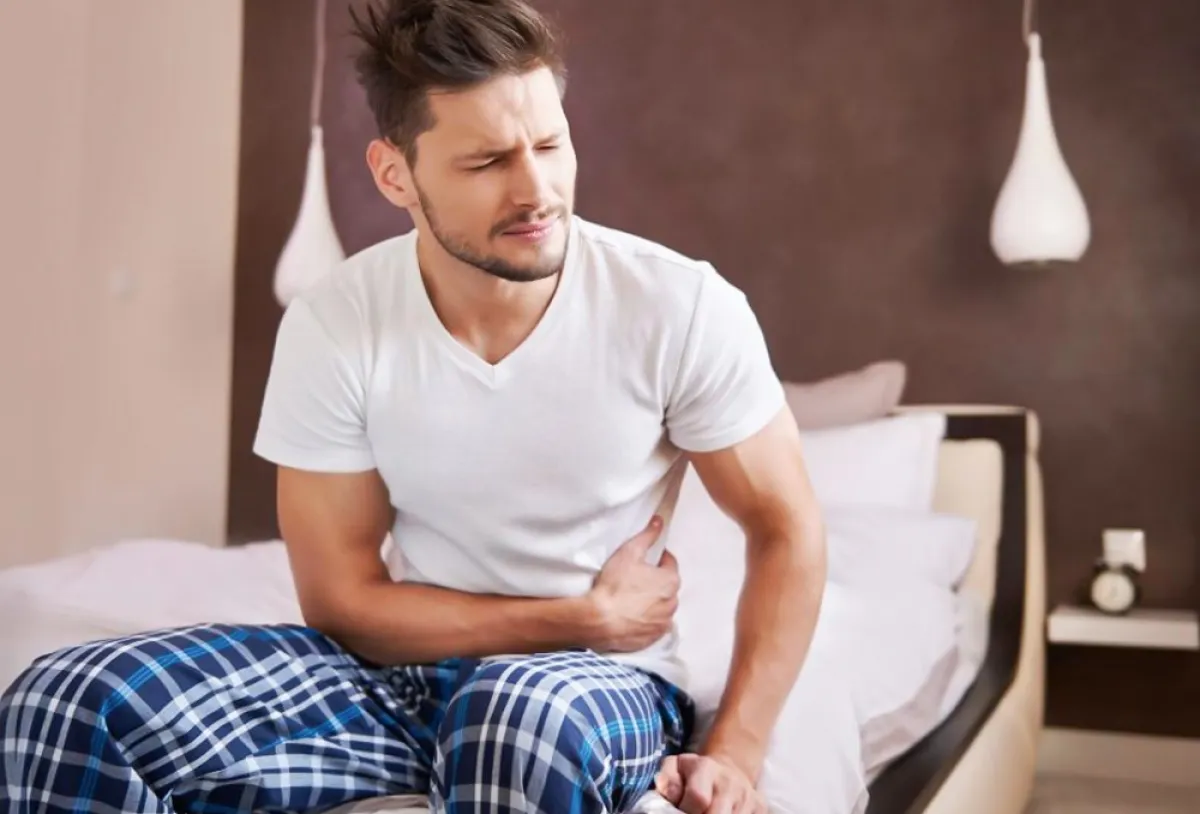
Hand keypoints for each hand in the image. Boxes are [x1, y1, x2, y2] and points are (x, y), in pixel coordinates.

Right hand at [585, 516, 679, 652]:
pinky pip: (653, 625)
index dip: (657, 558)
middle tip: (635, 579)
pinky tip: (630, 615)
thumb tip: (659, 521)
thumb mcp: (629, 552)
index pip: (670, 563)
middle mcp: (672, 603)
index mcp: (670, 580)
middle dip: (655, 581)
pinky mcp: (653, 638)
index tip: (644, 559)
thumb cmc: (615, 585)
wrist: (599, 621)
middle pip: (667, 586)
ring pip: (662, 607)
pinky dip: (646, 619)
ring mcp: (663, 623)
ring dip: (652, 602)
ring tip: (631, 599)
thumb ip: (647, 535)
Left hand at [655, 754, 766, 813]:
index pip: (698, 798)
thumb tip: (667, 794)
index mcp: (706, 768)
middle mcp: (730, 781)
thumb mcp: (675, 767)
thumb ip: (666, 780)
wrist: (728, 771)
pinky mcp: (761, 807)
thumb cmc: (694, 774)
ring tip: (707, 813)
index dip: (686, 811)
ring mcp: (748, 796)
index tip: (680, 812)